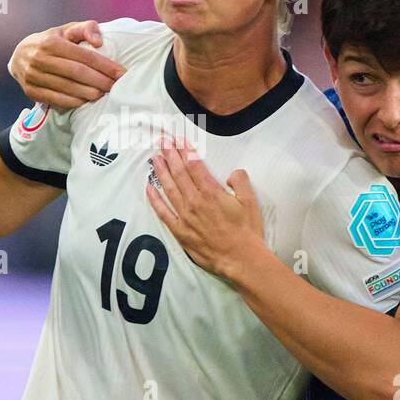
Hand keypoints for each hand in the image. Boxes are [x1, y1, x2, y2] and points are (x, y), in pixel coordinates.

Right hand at [8, 20, 125, 108]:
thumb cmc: (50, 42)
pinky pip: (55, 99)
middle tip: (115, 86)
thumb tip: (99, 41)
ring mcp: (33, 76)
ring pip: (67, 88)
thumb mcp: (66, 30)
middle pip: (77, 73)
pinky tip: (85, 101)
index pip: (83, 56)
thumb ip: (85, 28)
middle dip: (100, 81)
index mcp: (51, 42)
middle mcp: (40, 59)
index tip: (121, 73)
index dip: (105, 65)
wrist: (18, 55)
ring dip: (88, 93)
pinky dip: (73, 102)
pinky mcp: (30, 91)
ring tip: (103, 94)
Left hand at [145, 137, 265, 280]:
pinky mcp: (180, 232)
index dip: (186, 150)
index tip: (179, 140)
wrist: (241, 259)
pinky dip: (154, 199)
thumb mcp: (250, 201)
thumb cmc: (247, 232)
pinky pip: (163, 213)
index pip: (194, 165)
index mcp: (211, 192)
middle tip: (163, 142)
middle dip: (170, 155)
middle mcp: (195, 202)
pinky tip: (149, 188)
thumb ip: (240, 182)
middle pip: (179, 173)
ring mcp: (185, 217)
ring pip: (169, 189)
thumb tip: (232, 173)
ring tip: (155, 158)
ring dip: (161, 171)